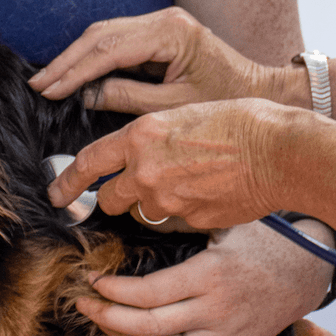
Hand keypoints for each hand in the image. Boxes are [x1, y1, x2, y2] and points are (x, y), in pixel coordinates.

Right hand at [28, 7, 277, 112]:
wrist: (260, 91)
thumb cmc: (224, 102)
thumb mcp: (173, 107)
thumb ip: (126, 97)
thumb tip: (84, 95)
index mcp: (170, 32)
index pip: (108, 48)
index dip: (74, 70)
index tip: (48, 89)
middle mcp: (163, 19)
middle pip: (100, 33)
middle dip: (66, 60)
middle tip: (38, 84)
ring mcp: (160, 22)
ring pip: (104, 33)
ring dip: (74, 57)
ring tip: (48, 80)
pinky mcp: (157, 32)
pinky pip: (115, 39)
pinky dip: (91, 57)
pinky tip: (73, 73)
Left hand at [48, 99, 284, 229]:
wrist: (279, 151)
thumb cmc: (238, 121)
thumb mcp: (181, 114)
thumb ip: (149, 138)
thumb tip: (133, 157)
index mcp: (140, 134)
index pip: (88, 162)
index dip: (68, 181)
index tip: (57, 194)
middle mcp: (146, 169)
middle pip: (110, 197)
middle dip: (115, 196)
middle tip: (137, 187)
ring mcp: (167, 200)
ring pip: (142, 212)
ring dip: (151, 204)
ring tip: (183, 184)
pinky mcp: (189, 221)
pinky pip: (171, 222)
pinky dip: (179, 214)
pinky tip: (203, 195)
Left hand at [76, 220, 331, 335]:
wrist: (307, 268)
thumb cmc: (260, 239)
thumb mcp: (220, 223)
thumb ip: (180, 227)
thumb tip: (132, 216)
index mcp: (208, 276)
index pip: (146, 293)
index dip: (112, 291)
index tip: (92, 281)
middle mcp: (215, 312)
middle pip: (147, 327)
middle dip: (106, 318)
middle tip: (83, 305)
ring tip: (103, 323)